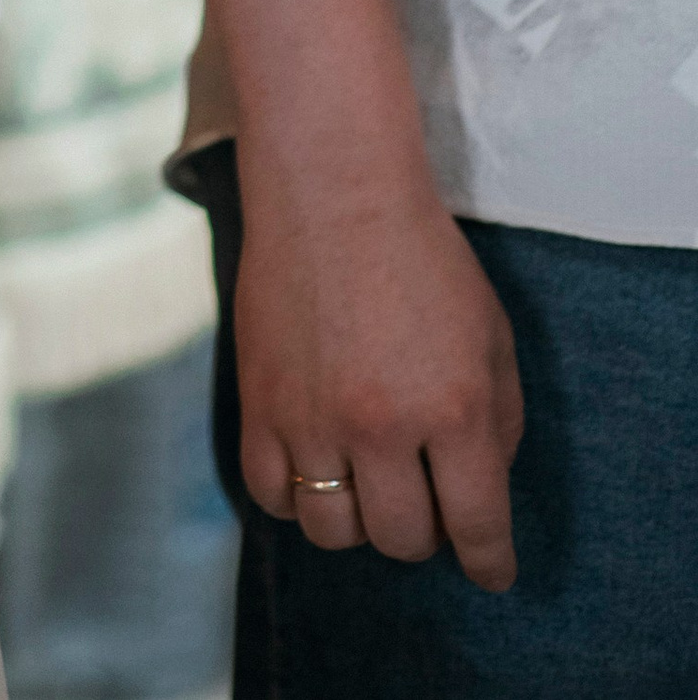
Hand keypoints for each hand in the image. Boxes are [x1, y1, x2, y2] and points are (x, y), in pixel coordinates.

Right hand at [234, 158, 523, 587]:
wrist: (333, 186)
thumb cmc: (424, 255)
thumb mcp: (492, 333)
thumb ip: (499, 421)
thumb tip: (482, 489)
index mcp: (454, 409)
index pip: (477, 529)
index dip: (490, 563)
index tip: (490, 571)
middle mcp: (382, 425)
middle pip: (403, 540)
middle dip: (424, 530)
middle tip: (424, 495)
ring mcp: (312, 417)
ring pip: (334, 530)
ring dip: (358, 518)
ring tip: (365, 479)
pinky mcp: (259, 400)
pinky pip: (271, 494)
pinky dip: (296, 495)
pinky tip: (314, 464)